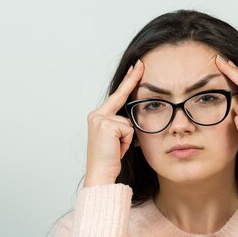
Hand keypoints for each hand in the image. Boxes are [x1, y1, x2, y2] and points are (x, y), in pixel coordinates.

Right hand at [84, 59, 143, 186]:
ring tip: (117, 149)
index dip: (129, 80)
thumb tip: (134, 119)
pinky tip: (117, 149)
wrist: (100, 174)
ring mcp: (100, 119)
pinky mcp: (106, 125)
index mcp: (98, 117)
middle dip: (132, 80)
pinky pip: (129, 129)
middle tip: (140, 62)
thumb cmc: (109, 160)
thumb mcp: (117, 139)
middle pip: (122, 98)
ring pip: (129, 121)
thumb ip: (122, 125)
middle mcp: (97, 115)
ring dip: (128, 138)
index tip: (137, 65)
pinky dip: (126, 142)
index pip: (118, 95)